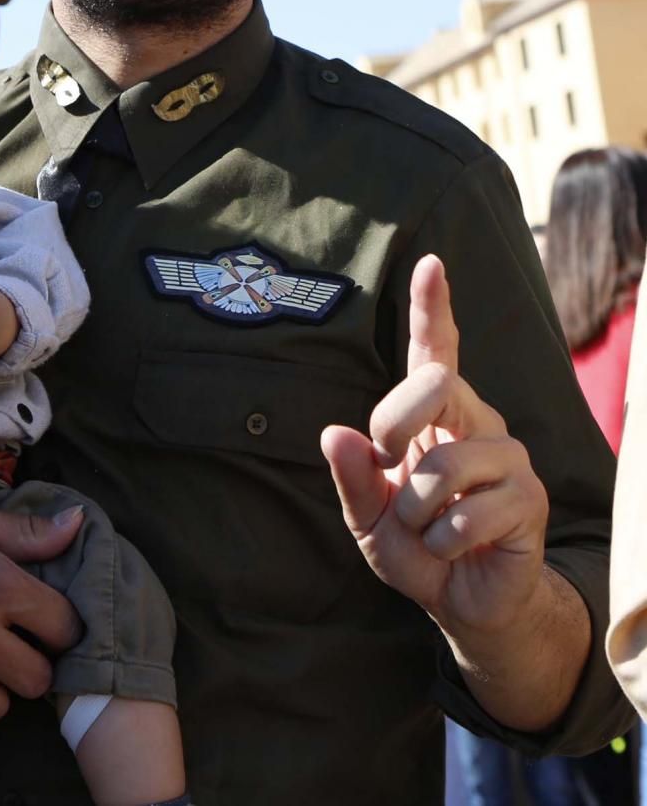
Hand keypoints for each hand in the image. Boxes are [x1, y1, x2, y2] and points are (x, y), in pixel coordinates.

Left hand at [320, 254, 548, 639]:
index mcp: (434, 412)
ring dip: (415, 510)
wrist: (460, 602)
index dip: (432, 306)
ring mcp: (508, 456)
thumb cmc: (414, 543)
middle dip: (394, 423)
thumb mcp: (365, 514)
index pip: (433, 350)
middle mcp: (476, 419)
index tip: (431, 263)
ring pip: (443, 463)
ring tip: (427, 528)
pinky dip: (442, 541)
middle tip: (388, 463)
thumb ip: (351, 476)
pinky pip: (464, 514)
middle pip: (434, 384)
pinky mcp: (529, 498)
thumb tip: (336, 433)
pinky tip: (454, 547)